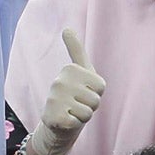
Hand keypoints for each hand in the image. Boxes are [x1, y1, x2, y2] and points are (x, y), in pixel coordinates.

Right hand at [29, 29, 105, 154]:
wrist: (57, 122)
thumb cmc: (73, 95)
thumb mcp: (80, 72)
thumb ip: (76, 50)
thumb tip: (66, 28)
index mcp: (69, 69)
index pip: (100, 86)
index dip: (96, 93)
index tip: (83, 92)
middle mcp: (59, 81)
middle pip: (95, 100)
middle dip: (90, 107)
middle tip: (77, 105)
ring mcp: (54, 99)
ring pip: (88, 112)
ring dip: (82, 116)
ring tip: (71, 112)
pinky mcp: (54, 117)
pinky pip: (78, 123)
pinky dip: (74, 125)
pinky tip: (65, 121)